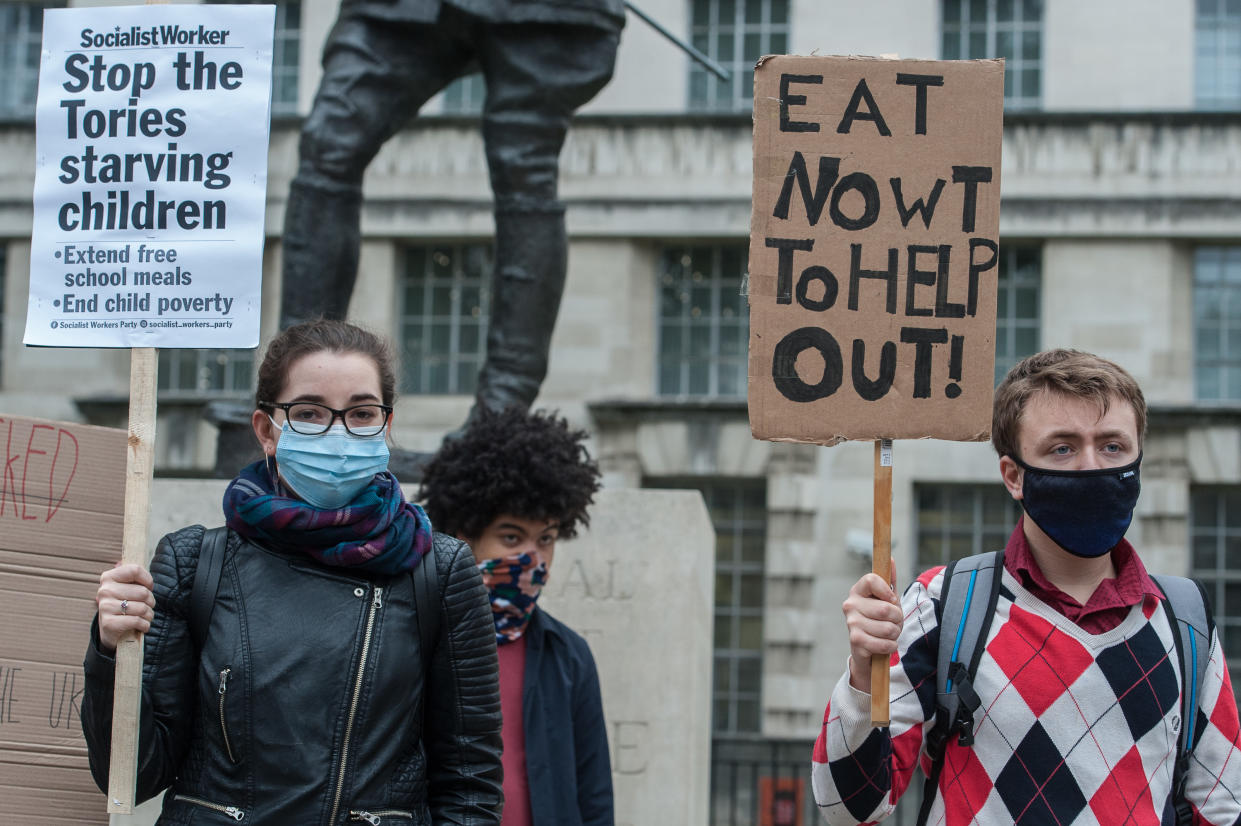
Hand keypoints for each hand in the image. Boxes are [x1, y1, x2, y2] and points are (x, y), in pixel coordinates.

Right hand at [96, 563, 155, 653]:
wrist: (111, 630)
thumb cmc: (124, 604)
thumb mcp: (128, 588)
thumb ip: (134, 577)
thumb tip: (139, 573)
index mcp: (109, 577)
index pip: (135, 570)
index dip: (148, 580)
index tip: (148, 587)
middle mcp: (105, 590)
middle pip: (143, 592)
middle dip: (151, 601)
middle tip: (147, 606)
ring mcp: (105, 607)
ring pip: (142, 608)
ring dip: (149, 615)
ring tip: (145, 616)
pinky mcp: (109, 623)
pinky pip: (137, 621)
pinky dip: (145, 625)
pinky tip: (142, 626)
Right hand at [841, 561, 900, 693]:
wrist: (869, 649)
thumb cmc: (879, 620)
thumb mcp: (887, 600)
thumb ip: (889, 581)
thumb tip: (891, 559)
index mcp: (857, 591)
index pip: (872, 579)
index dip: (887, 590)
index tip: (892, 599)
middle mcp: (850, 605)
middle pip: (886, 609)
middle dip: (897, 619)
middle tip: (892, 622)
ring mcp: (851, 623)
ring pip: (888, 628)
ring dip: (895, 634)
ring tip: (887, 634)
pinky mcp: (856, 641)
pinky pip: (885, 643)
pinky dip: (891, 646)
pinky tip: (885, 644)